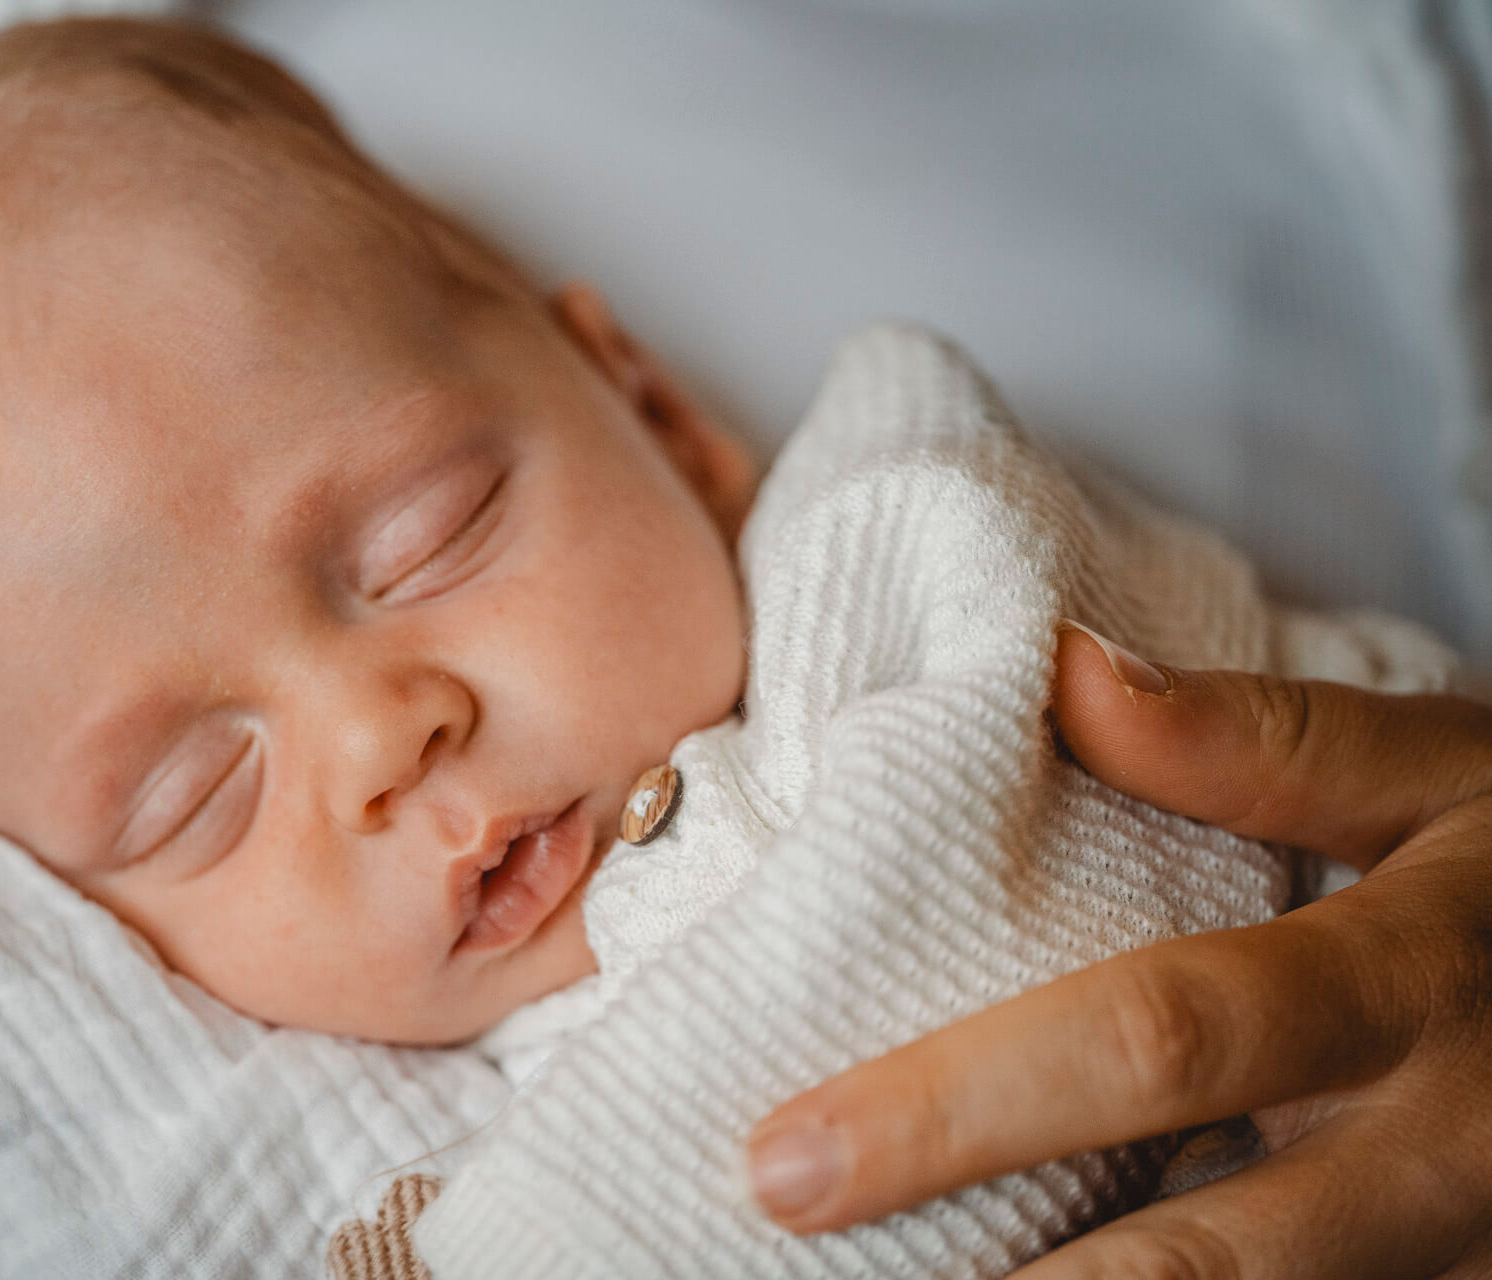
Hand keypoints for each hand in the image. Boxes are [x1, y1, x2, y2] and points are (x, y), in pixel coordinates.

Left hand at [745, 623, 1491, 1277]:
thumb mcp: (1446, 772)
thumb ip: (1264, 738)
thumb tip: (1063, 670)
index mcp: (1412, 980)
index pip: (1162, 1041)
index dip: (965, 1108)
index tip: (789, 1153)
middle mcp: (1445, 1152)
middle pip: (1206, 1255)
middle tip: (808, 1268)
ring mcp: (1467, 1254)